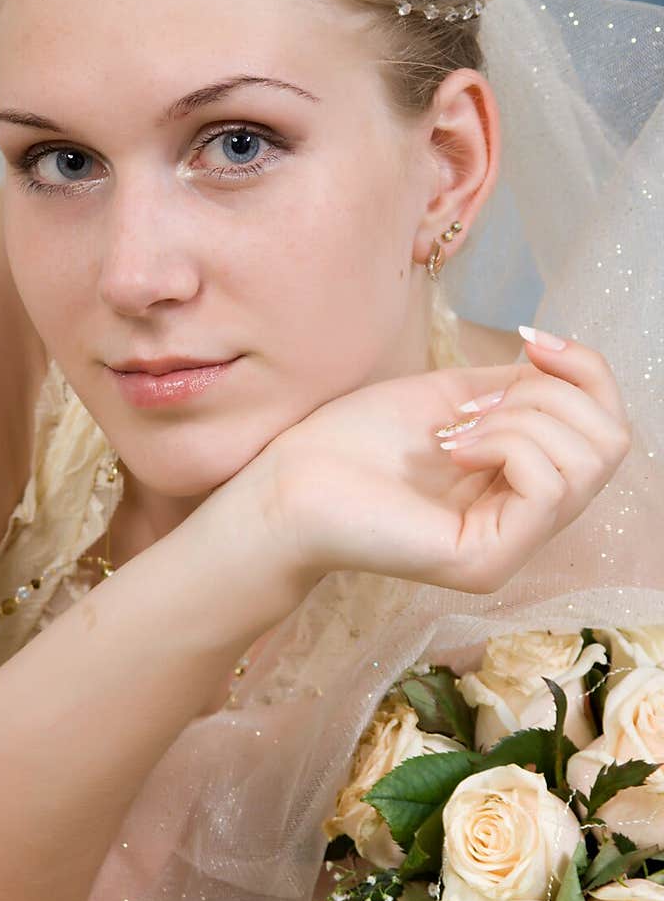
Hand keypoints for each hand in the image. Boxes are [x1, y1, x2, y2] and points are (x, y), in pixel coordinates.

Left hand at [268, 331, 631, 595]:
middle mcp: (530, 521)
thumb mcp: (454, 395)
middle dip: (548, 396)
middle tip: (472, 406)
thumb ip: (517, 388)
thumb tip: (562, 361)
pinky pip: (548, 486)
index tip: (529, 338)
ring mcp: (514, 547)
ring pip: (586, 461)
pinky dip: (505, 445)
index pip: (608, 426)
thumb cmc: (355, 441)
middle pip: (610, 441)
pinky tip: (452, 450)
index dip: (586, 369)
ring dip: (521, 420)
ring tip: (456, 432)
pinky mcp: (490, 561)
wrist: (291, 483)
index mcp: (525, 482)